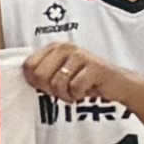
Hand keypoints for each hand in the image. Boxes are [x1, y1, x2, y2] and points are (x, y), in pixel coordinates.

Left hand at [18, 37, 139, 112]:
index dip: (35, 82)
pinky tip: (87, 91)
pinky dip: (79, 95)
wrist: (118, 84)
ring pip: (57, 83)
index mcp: (54, 48)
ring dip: (66, 94)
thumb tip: (25, 78)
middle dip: (50, 89)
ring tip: (75, 91)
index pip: (28, 66)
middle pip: (39, 75)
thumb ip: (42, 73)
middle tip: (64, 91)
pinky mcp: (94, 67)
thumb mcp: (60, 74)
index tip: (47, 87)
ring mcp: (80, 56)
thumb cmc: (85, 81)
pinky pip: (74, 88)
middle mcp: (65, 48)